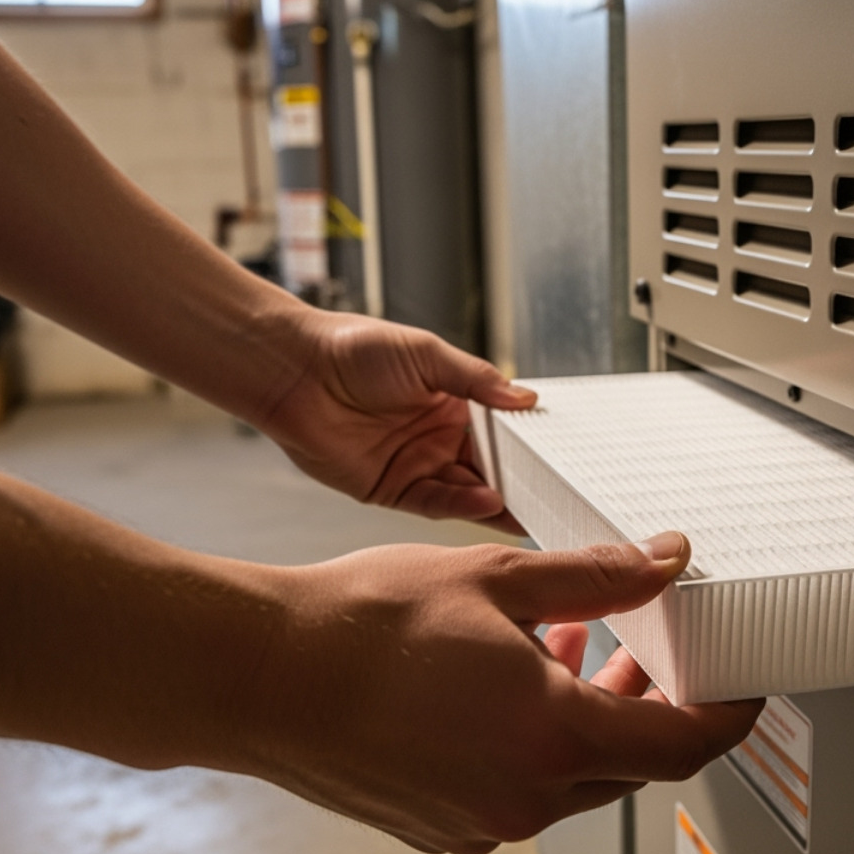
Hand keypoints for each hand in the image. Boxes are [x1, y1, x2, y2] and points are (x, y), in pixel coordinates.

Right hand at [224, 531, 762, 853]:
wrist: (258, 676)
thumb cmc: (359, 627)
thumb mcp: (495, 579)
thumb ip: (596, 575)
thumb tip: (664, 560)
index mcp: (553, 738)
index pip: (683, 744)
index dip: (727, 715)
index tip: (742, 689)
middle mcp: (524, 797)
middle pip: (629, 762)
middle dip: (647, 702)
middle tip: (645, 643)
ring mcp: (479, 821)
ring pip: (571, 776)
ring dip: (585, 716)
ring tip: (565, 643)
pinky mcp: (440, 825)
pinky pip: (516, 790)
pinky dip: (532, 742)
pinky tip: (503, 683)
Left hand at [259, 311, 535, 531]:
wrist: (295, 370)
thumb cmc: (353, 348)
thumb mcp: (427, 354)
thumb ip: (476, 380)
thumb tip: (525, 397)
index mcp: (451, 403)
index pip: (499, 433)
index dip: (525, 446)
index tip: (557, 456)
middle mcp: (436, 438)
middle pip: (488, 467)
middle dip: (519, 481)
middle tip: (555, 493)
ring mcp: (415, 465)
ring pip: (466, 492)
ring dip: (498, 500)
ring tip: (530, 505)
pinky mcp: (390, 490)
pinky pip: (435, 503)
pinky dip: (463, 505)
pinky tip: (490, 502)